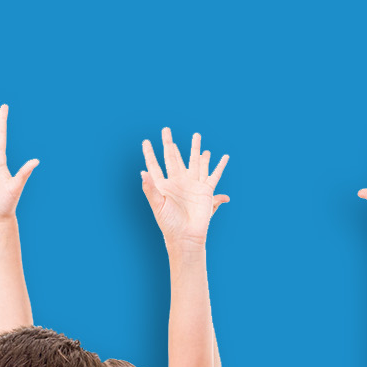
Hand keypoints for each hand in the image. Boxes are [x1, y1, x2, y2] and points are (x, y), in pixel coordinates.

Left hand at [142, 128, 229, 244]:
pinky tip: (223, 157)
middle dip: (169, 144)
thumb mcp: (158, 206)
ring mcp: (193, 185)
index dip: (149, 153)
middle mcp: (178, 182)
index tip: (146, 141)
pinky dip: (220, 166)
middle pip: (174, 158)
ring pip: (195, 161)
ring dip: (195, 149)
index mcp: (164, 185)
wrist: (186, 236)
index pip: (155, 165)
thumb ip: (151, 189)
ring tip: (196, 135)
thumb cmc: (169, 224)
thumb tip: (142, 172)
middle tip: (166, 130)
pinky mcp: (206, 191)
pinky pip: (214, 175)